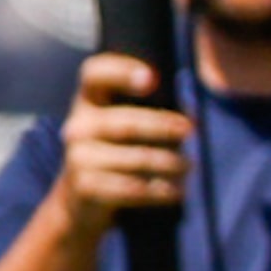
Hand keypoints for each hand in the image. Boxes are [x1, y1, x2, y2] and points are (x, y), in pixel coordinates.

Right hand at [56, 52, 195, 237]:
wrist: (80, 198)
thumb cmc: (116, 150)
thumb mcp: (126, 123)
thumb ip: (153, 110)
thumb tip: (192, 113)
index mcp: (88, 100)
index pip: (95, 74)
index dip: (121, 72)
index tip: (152, 79)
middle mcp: (78, 126)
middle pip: (126, 122)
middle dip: (162, 126)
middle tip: (190, 130)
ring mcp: (78, 157)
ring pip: (135, 158)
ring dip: (168, 163)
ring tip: (189, 166)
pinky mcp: (85, 187)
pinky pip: (131, 188)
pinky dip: (158, 191)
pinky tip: (176, 191)